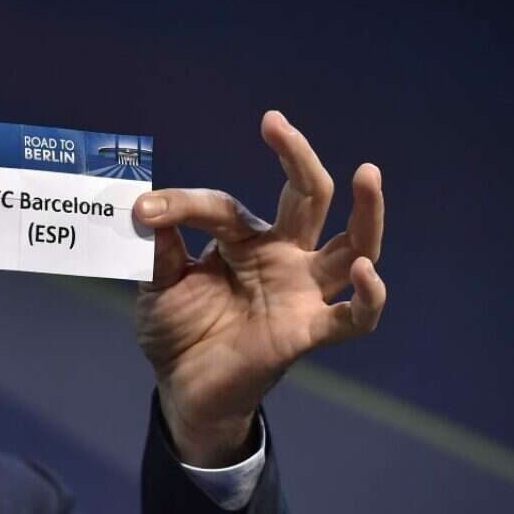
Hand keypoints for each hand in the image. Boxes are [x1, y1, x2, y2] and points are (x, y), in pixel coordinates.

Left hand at [133, 110, 385, 466]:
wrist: (181, 388)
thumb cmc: (177, 330)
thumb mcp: (158, 283)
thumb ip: (158, 249)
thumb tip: (144, 208)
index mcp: (244, 239)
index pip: (223, 206)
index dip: (182, 204)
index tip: (145, 209)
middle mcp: (282, 257)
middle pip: (309, 196)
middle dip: (297, 157)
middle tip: (277, 125)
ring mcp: (300, 292)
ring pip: (352, 245)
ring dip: (367, 211)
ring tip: (367, 172)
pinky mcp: (308, 331)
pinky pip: (353, 317)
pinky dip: (368, 296)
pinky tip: (364, 272)